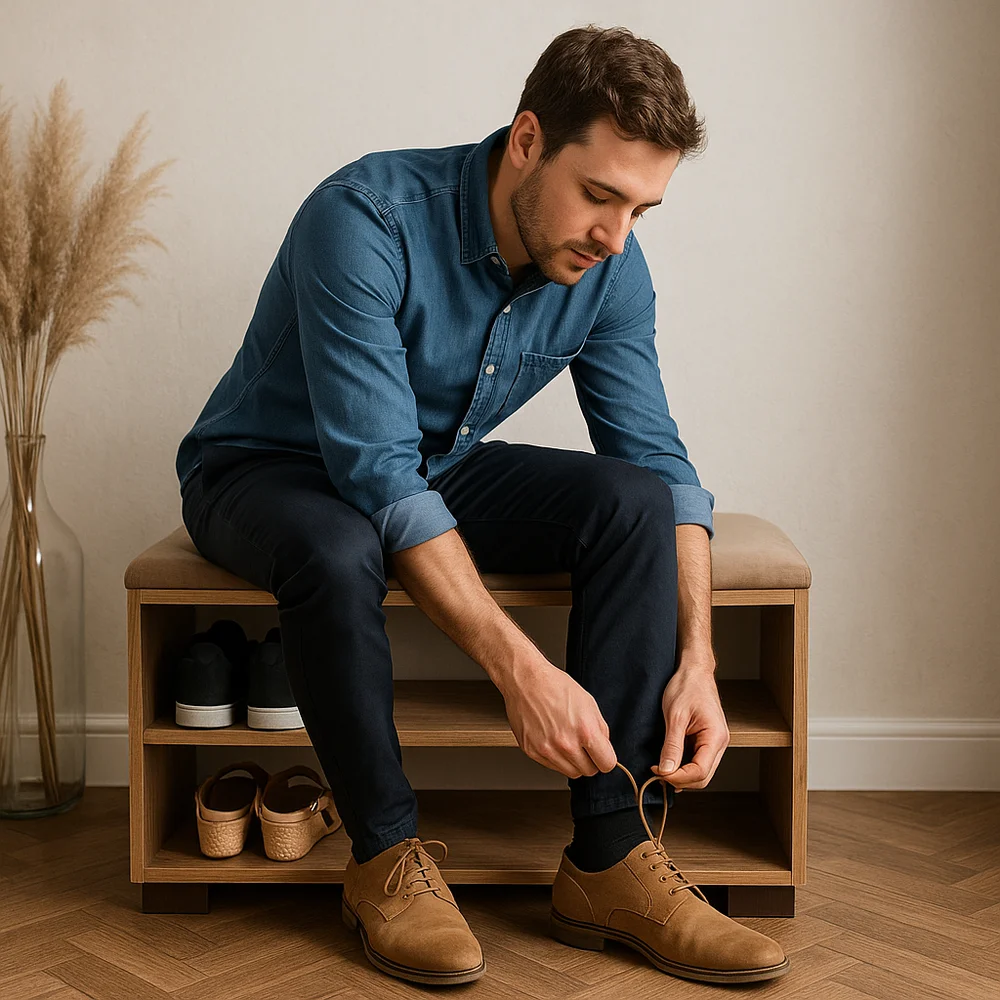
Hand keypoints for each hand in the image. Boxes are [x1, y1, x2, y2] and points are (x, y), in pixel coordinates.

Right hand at [501, 657, 617, 778]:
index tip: (602, 755)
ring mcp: (547, 750)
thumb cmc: (555, 686)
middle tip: (584, 747)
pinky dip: (556, 758)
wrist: (526, 680)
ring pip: (571, 772)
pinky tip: (553, 740)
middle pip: (589, 771)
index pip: (606, 764)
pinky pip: (551, 766)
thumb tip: (604, 747)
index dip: (606, 758)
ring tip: (567, 742)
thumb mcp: (588, 703)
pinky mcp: (532, 752)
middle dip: (590, 761)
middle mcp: (566, 744)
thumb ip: (600, 729)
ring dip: (573, 762)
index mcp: (585, 731)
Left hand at [653, 657, 728, 789]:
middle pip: (702, 777)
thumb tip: (666, 771)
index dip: (678, 777)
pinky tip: (668, 761)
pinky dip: (683, 765)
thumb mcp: (675, 716)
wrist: (693, 670)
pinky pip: (697, 760)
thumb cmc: (687, 686)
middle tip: (656, 772)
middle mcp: (719, 743)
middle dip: (679, 779)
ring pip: (700, 772)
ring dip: (681, 774)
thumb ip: (671, 746)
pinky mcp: (707, 740)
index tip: (657, 772)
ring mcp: (714, 742)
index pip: (700, 772)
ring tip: (660, 767)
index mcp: (715, 737)